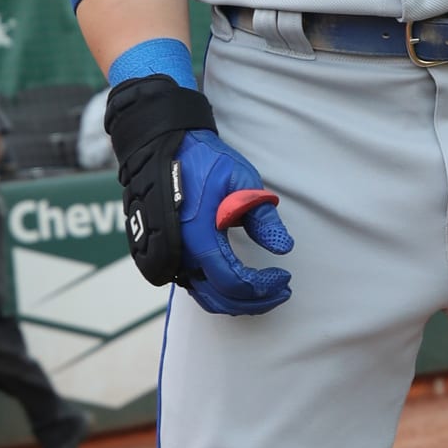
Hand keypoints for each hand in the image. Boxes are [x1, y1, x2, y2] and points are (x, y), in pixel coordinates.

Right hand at [106, 73, 292, 317]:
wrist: (161, 146)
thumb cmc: (203, 160)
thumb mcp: (241, 181)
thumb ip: (263, 217)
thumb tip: (284, 248)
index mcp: (199, 238)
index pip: (235, 283)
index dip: (264, 288)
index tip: (285, 277)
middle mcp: (179, 255)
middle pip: (219, 299)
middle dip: (253, 301)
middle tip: (280, 290)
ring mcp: (167, 256)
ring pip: (203, 295)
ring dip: (234, 299)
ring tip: (262, 289)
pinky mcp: (163, 253)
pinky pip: (191, 283)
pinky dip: (216, 289)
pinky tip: (236, 278)